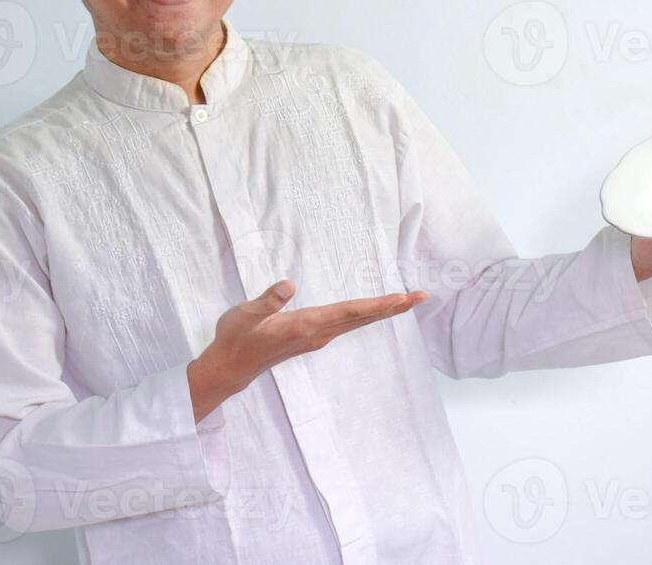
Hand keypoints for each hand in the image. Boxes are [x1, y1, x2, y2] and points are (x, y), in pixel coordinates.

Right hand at [187, 279, 428, 421]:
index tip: (403, 298)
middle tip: (421, 296)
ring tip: (404, 301)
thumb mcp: (246, 315)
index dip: (377, 304)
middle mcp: (318, 334)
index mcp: (307, 325)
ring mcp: (316, 338)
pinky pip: (346, 324)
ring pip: (356, 322)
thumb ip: (267, 300)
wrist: (230, 368)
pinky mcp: (311, 338)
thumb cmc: (236, 338)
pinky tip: (370, 311)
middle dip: (392, 307)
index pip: (350, 312)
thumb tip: (288, 284)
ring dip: (381, 311)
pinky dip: (364, 314)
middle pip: (362, 318)